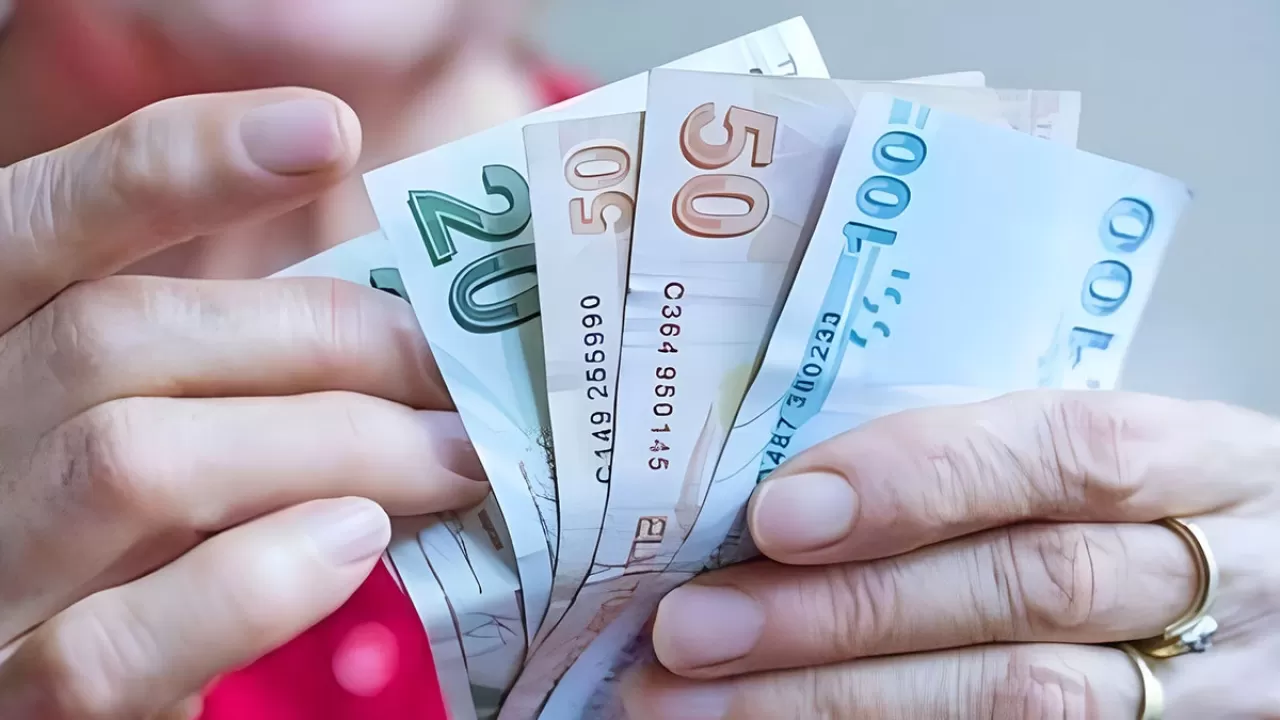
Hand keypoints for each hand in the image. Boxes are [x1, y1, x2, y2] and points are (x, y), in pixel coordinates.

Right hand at [0, 88, 488, 718]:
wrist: (62, 689)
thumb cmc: (127, 548)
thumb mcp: (155, 428)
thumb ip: (227, 373)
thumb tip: (400, 329)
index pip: (41, 223)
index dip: (174, 166)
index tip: (330, 130)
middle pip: (118, 335)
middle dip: (323, 339)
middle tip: (458, 371)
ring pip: (133, 461)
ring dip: (332, 448)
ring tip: (453, 461)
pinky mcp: (18, 701)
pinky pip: (119, 641)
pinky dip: (256, 583)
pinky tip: (353, 548)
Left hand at [627, 391, 1278, 718]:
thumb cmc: (1160, 515)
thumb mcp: (1115, 463)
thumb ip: (989, 466)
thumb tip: (786, 496)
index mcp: (1200, 460)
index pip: (1064, 452)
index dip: (918, 481)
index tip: (778, 513)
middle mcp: (1217, 574)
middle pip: (1024, 592)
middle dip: (842, 615)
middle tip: (691, 629)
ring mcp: (1210, 687)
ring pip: (1028, 704)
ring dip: (839, 705)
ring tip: (697, 706)